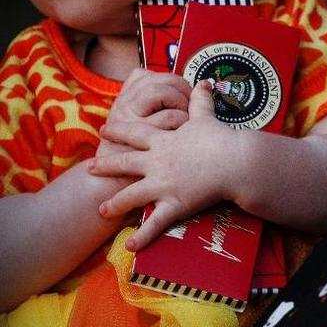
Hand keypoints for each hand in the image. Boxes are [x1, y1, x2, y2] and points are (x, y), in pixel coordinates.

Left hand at [87, 80, 245, 250]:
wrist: (234, 161)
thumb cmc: (220, 138)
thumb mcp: (206, 116)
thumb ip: (201, 100)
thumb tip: (204, 81)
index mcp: (163, 140)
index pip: (135, 133)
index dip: (118, 131)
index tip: (104, 129)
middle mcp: (157, 162)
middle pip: (126, 162)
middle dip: (108, 165)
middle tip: (92, 166)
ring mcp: (163, 184)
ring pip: (132, 195)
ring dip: (116, 203)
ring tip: (102, 210)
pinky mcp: (174, 204)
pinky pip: (155, 222)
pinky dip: (142, 236)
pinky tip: (129, 246)